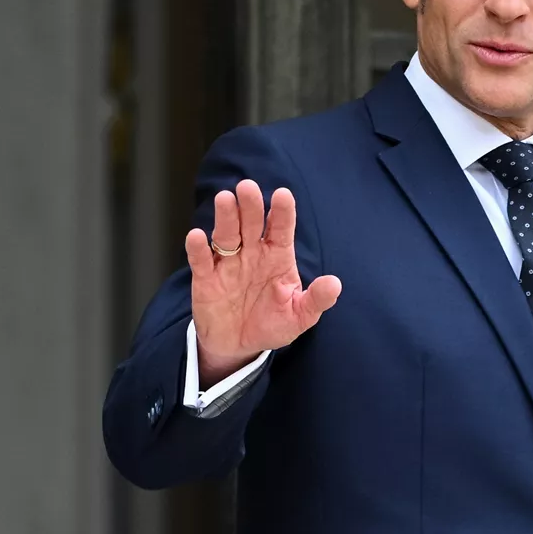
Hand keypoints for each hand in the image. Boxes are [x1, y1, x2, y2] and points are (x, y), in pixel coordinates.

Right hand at [185, 180, 340, 384]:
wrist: (239, 346)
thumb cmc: (272, 324)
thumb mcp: (300, 316)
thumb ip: (316, 300)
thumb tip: (335, 285)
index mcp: (277, 256)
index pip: (281, 229)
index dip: (282, 212)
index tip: (283, 195)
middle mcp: (252, 253)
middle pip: (251, 224)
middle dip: (250, 205)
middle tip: (248, 187)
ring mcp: (229, 264)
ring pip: (226, 235)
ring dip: (225, 217)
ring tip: (225, 199)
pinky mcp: (206, 279)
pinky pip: (202, 261)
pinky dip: (198, 249)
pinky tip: (197, 236)